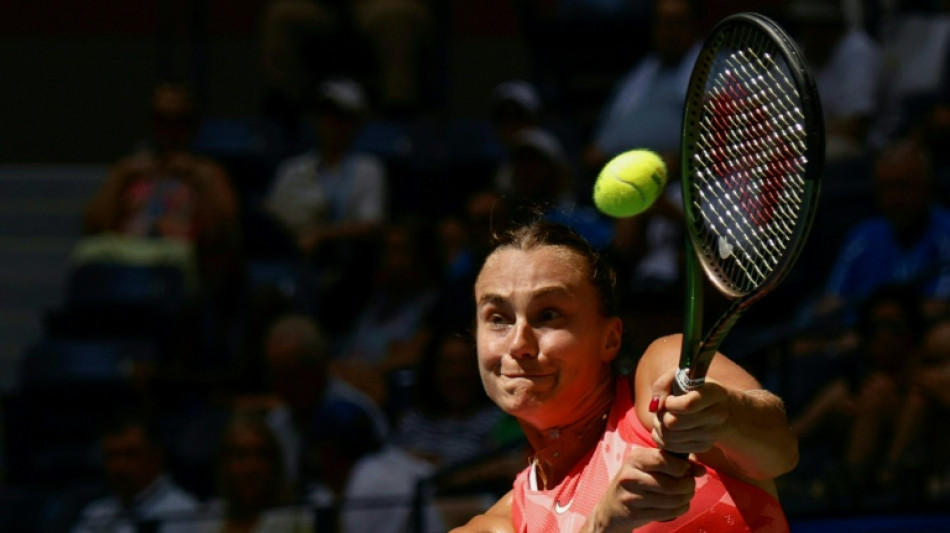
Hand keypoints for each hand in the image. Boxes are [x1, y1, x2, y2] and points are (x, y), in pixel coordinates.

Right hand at [584, 448, 704, 531]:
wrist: (612, 507)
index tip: (686, 471)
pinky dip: (679, 510)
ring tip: (686, 496)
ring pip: (671, 499)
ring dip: (685, 499)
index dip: (682, 467)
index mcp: (636, 458)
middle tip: (690, 486)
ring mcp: (631, 495)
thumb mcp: (651, 466)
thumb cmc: (638, 482)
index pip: (664, 459)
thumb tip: (700, 470)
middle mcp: (630, 475)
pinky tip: (679, 506)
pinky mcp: (634, 512)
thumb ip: (677, 462)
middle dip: (688, 486)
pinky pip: (666, 513)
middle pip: (671, 483)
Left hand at [650, 371, 729, 454]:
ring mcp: (712, 433)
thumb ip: (663, 385)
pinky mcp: (704, 446)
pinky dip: (662, 439)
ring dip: (659, 427)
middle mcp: (717, 415)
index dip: (670, 403)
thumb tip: (654, 407)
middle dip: (660, 416)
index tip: (669, 400)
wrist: (717, 406)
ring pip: (670, 437)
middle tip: (662, 410)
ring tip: (662, 418)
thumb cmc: (693, 388)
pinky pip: (672, 447)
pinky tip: (666, 429)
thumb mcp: (678, 376)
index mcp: (714, 393)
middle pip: (674, 423)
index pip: (688, 405)